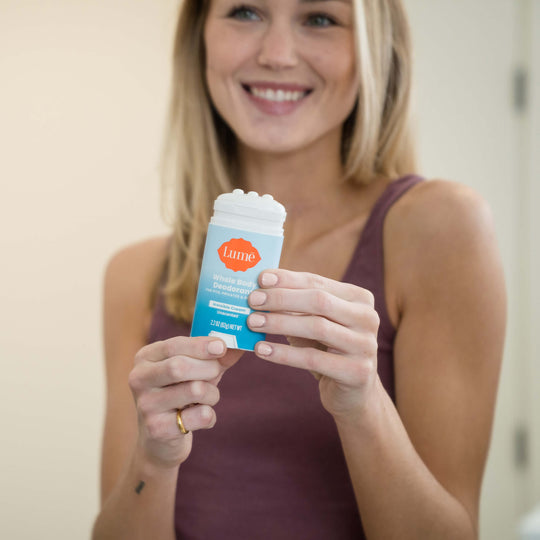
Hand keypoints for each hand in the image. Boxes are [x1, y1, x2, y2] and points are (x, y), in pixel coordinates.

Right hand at [128, 337, 241, 468]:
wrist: (160, 439)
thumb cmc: (181, 394)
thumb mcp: (195, 370)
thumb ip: (215, 356)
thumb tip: (239, 346)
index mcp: (145, 357)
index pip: (174, 345)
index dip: (201, 346)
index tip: (221, 347)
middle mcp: (139, 378)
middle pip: (180, 367)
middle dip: (209, 369)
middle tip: (216, 373)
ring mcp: (146, 405)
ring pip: (195, 390)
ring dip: (212, 394)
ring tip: (207, 399)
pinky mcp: (157, 429)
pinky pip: (200, 416)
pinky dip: (210, 416)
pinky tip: (201, 418)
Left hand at [247, 270, 379, 420]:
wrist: (353, 394)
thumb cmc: (326, 350)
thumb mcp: (314, 323)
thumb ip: (295, 305)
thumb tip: (259, 289)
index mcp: (360, 298)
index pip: (318, 282)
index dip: (288, 279)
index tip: (260, 279)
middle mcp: (368, 318)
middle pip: (319, 301)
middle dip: (282, 299)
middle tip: (252, 301)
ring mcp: (365, 345)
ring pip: (317, 327)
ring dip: (280, 323)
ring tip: (252, 323)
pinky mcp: (357, 372)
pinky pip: (312, 359)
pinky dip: (283, 354)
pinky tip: (261, 350)